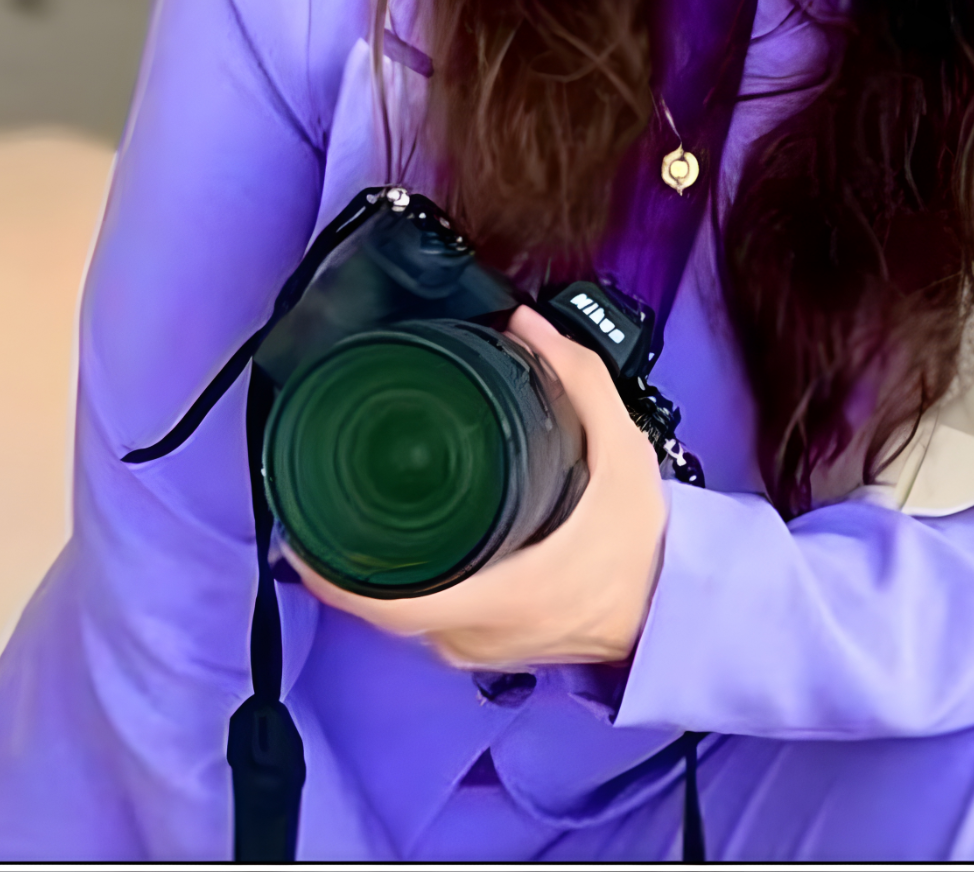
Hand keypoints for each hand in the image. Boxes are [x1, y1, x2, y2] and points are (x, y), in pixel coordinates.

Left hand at [292, 305, 667, 670]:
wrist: (674, 600)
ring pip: (401, 616)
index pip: (386, 600)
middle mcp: (473, 632)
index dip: (331, 571)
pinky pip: (427, 620)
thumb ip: (574, 377)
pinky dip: (404, 585)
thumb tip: (523, 324)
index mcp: (493, 593)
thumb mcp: (618, 446)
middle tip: (319, 499)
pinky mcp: (488, 647)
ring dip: (372, 572)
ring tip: (346, 514)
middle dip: (343, 557)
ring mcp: (477, 649)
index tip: (299, 529)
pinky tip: (395, 547)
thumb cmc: (639, 535)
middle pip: (380, 605)